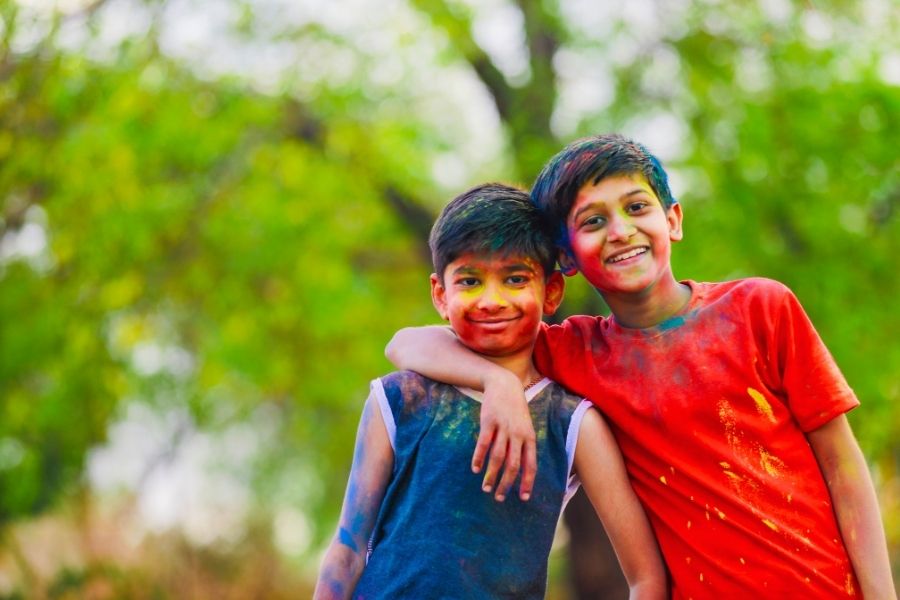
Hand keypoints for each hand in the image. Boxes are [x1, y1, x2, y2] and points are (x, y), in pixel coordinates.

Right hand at [472, 372, 536, 501]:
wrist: (505, 385)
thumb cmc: (515, 410)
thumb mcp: (525, 427)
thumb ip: (523, 446)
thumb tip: (520, 470)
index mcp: (529, 438)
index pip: (531, 465)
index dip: (527, 482)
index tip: (523, 498)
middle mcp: (518, 435)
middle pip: (513, 465)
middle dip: (506, 484)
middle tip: (499, 498)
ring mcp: (503, 428)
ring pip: (498, 457)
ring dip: (491, 475)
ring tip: (485, 488)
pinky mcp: (489, 422)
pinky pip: (483, 444)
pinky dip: (479, 458)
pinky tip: (475, 469)